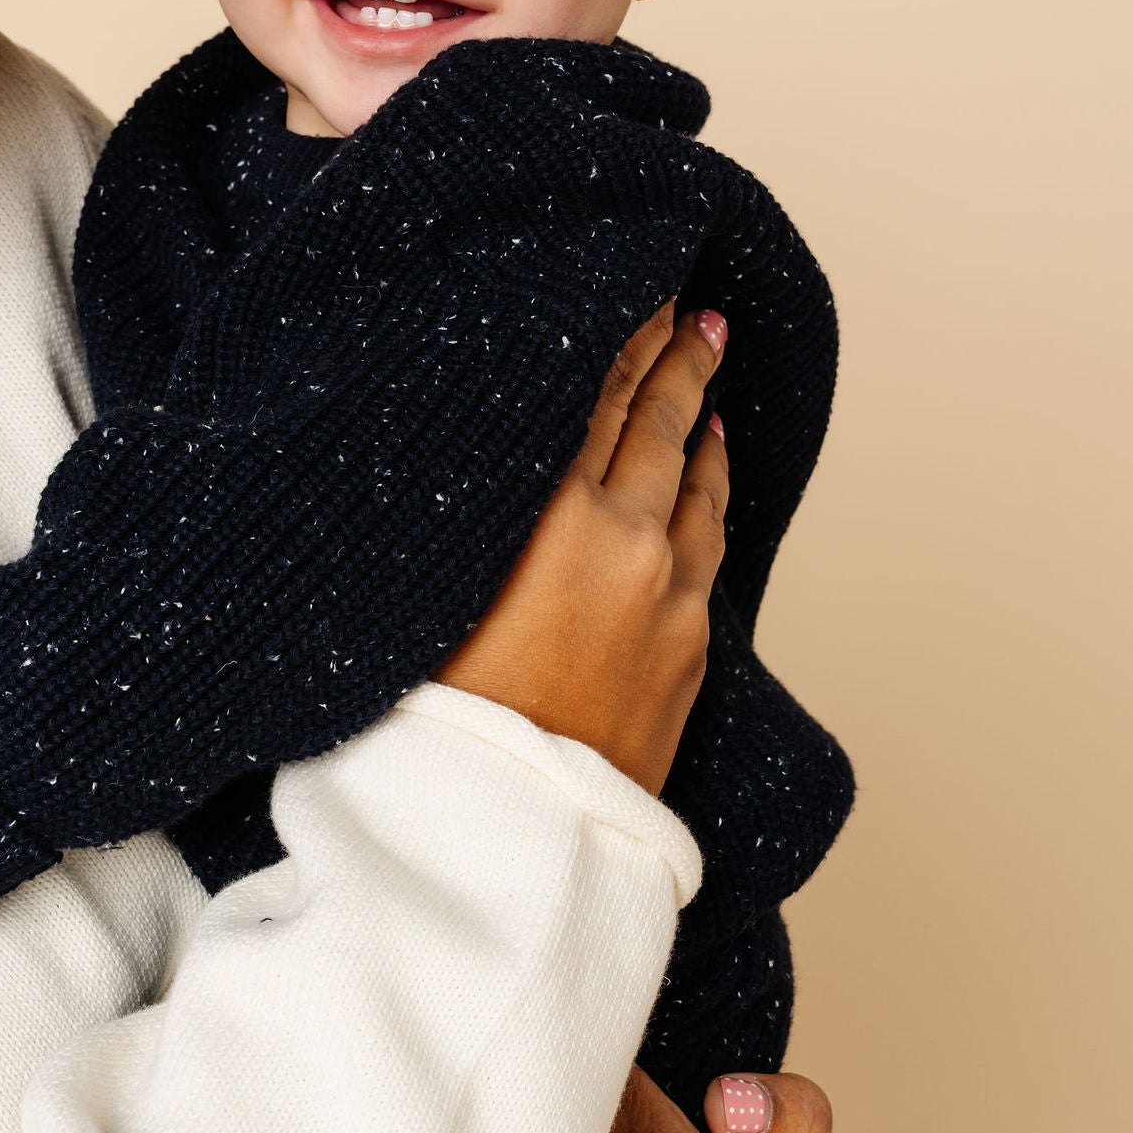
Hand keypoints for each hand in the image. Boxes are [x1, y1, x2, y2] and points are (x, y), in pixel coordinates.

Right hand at [437, 302, 727, 795]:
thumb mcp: (418, 594)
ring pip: (696, 483)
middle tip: (695, 313)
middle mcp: (623, 541)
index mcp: (550, 515)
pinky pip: (710, 543)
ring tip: (709, 375)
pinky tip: (713, 472)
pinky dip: (712, 493)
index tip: (641, 291)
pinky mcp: (688, 651)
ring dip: (701, 422)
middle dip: (676, 360)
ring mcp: (667, 595)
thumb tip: (464, 458)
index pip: (597, 396)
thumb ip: (458, 518)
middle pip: (657, 424)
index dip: (623, 338)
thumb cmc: (426, 725)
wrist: (501, 841)